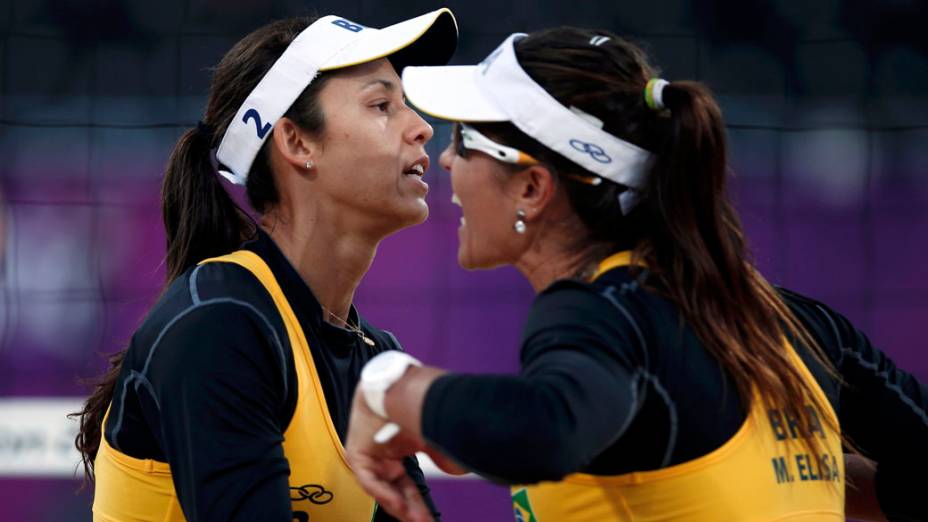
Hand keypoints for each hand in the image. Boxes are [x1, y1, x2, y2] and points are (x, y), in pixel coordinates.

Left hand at [346, 387, 432, 521]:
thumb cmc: (414, 401)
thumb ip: (442, 455)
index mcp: (399, 451)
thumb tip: (457, 470)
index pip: (409, 484)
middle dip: (412, 508)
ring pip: (382, 488)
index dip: (419, 501)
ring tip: (415, 519)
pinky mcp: (356, 453)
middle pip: (397, 489)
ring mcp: (369, 455)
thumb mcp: (432, 435)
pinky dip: (384, 492)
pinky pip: (369, 480)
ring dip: (399, 505)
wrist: (396, 383)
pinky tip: (398, 504)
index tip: (429, 516)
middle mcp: (383, 456)